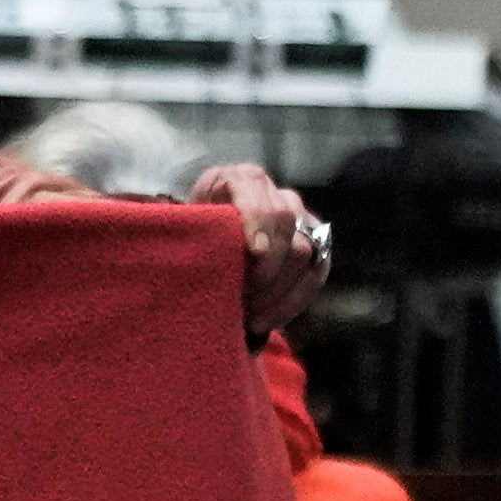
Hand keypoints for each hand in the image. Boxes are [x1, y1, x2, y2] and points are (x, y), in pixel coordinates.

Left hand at [194, 159, 329, 333]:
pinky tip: (268, 321)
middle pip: (286, 223)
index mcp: (239, 179)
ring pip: (304, 250)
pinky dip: (294, 299)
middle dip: (265, 268)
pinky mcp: (313, 242)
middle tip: (241, 299)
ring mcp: (299, 216)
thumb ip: (194, 230)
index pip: (256, 191)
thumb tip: (201, 249)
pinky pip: (317, 270)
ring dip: (277, 290)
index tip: (254, 252)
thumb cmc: (189, 239)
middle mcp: (274, 193)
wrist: (204, 249)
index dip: (259, 221)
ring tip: (248, 316)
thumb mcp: (184, 229)